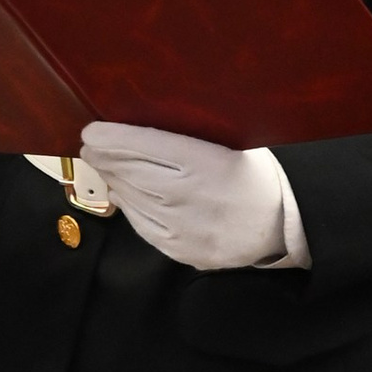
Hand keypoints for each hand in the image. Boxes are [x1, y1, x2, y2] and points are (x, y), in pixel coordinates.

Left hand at [81, 121, 305, 272]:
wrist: (280, 225)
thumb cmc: (255, 175)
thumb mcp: (233, 142)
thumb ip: (190, 134)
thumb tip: (142, 122)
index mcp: (206, 161)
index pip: (144, 145)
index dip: (111, 138)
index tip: (92, 131)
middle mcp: (190, 195)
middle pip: (131, 171)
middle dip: (105, 157)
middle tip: (91, 146)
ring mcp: (183, 226)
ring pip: (131, 198)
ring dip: (113, 180)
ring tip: (104, 166)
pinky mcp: (179, 249)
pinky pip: (141, 225)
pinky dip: (128, 206)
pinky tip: (123, 193)